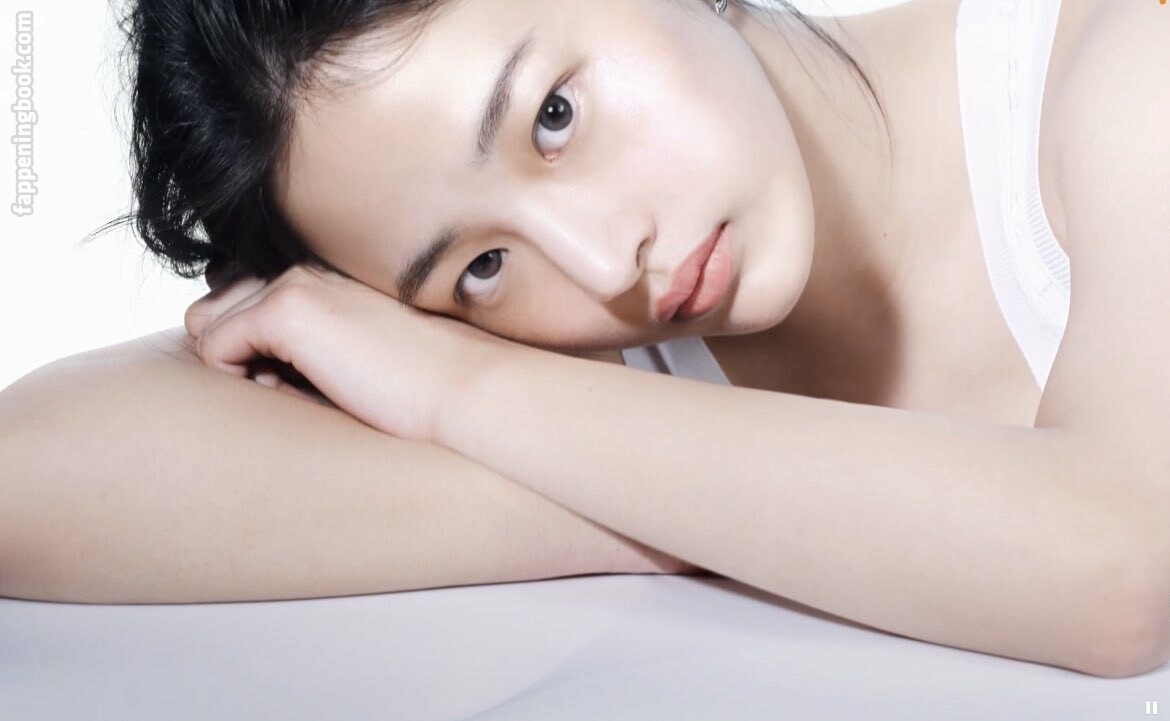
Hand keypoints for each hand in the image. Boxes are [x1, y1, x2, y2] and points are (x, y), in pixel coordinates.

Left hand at [183, 265, 517, 442]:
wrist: (465, 387)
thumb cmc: (422, 388)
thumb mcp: (357, 359)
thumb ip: (309, 350)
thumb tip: (256, 373)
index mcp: (324, 277)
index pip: (243, 301)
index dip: (253, 349)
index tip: (298, 380)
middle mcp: (304, 269)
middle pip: (214, 309)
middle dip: (235, 354)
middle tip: (289, 388)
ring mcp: (294, 285)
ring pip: (206, 325)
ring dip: (233, 363)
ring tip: (289, 389)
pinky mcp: (288, 311)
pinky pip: (213, 348)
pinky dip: (236, 378)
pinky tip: (291, 391)